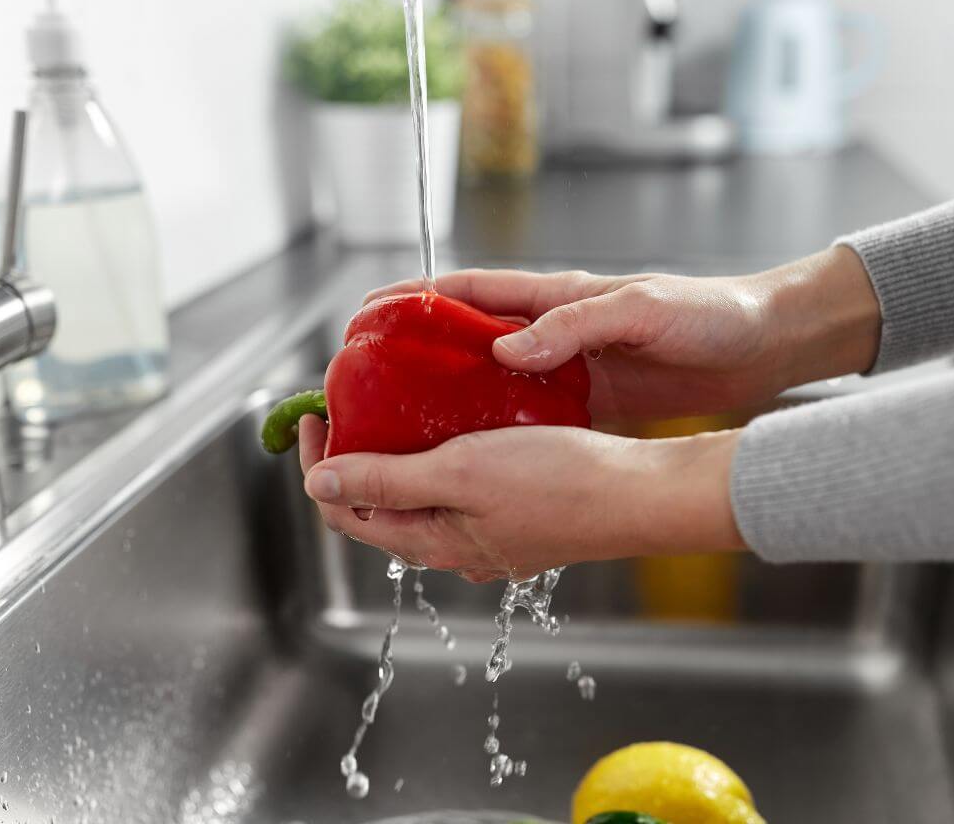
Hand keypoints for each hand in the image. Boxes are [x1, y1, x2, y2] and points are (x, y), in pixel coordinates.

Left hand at [297, 415, 745, 580]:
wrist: (639, 494)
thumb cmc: (558, 481)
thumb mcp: (459, 472)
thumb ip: (387, 480)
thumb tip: (318, 486)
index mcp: (434, 543)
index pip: (347, 512)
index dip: (317, 465)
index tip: (314, 415)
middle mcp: (458, 548)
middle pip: (381, 506)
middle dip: (354, 459)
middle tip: (350, 406)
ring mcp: (491, 535)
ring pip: (423, 497)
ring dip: (397, 457)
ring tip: (397, 408)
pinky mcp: (520, 516)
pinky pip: (462, 490)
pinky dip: (441, 457)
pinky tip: (457, 424)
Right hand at [365, 246, 880, 420]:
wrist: (763, 347)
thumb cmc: (711, 315)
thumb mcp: (643, 310)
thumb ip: (575, 325)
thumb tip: (505, 348)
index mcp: (555, 295)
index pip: (466, 288)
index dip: (411, 298)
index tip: (364, 315)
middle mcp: (552, 329)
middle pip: (463, 339)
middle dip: (413, 356)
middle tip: (370, 387)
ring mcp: (566, 366)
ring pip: (487, 381)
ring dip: (446, 398)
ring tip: (402, 429)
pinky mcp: (587, 400)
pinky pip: (525, 413)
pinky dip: (494, 429)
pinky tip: (470, 454)